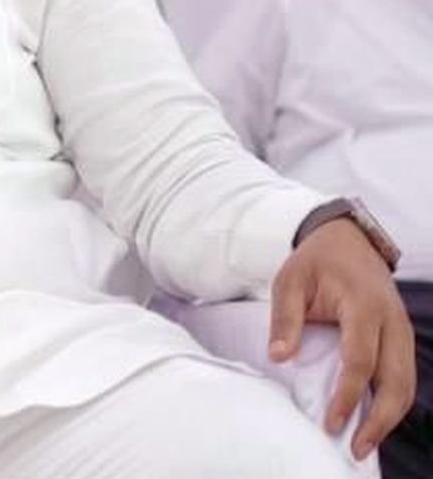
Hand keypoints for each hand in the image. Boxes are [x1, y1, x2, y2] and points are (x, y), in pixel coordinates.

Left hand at [269, 218, 415, 459]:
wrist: (348, 239)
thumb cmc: (315, 261)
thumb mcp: (289, 280)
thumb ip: (285, 319)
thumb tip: (278, 358)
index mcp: (363, 304)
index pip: (360, 359)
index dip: (348, 395)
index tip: (331, 421)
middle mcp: (392, 320)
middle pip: (396, 380)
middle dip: (379, 420)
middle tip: (355, 448)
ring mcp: (402, 330)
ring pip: (407, 383)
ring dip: (390, 417)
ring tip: (364, 443)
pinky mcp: (402, 337)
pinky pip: (405, 376)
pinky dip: (394, 402)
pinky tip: (374, 420)